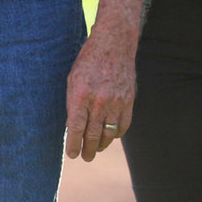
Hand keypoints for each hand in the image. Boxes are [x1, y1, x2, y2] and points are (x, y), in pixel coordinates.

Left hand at [64, 25, 134, 161]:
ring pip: (108, 134)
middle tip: (85, 157)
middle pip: (93, 135)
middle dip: (88, 150)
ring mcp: (116, 101)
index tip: (72, 154)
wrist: (114, 43)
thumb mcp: (72, 79)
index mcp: (81, 95)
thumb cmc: (88, 60)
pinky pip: (123, 125)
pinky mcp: (128, 100)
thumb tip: (73, 127)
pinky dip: (116, 133)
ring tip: (96, 149)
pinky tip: (110, 135)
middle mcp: (98, 101)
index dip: (73, 145)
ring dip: (101, 145)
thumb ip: (72, 103)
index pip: (76, 129)